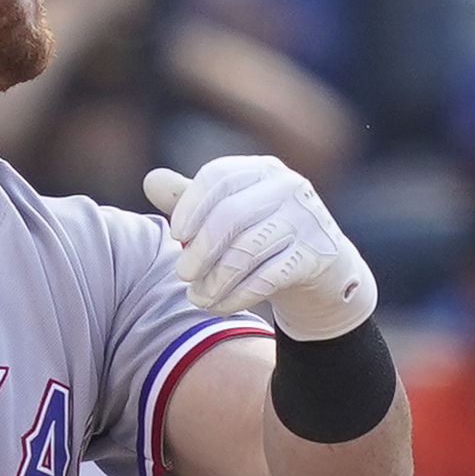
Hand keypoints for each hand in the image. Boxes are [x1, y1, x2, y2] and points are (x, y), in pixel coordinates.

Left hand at [144, 158, 374, 339]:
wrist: (323, 271)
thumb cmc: (263, 236)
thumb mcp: (227, 213)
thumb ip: (189, 199)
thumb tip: (151, 180)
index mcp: (262, 170)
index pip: (218, 176)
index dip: (191, 206)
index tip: (176, 235)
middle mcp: (288, 187)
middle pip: (230, 215)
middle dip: (200, 251)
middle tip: (182, 275)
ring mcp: (307, 220)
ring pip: (247, 250)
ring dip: (215, 281)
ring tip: (197, 297)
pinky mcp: (317, 256)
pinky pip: (267, 278)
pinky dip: (237, 296)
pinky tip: (220, 305)